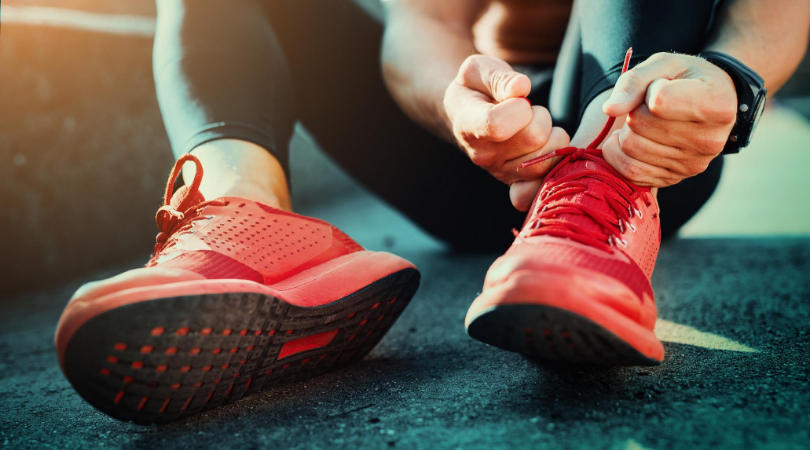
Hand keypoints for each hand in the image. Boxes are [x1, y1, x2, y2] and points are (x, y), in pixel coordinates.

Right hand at [444, 55, 569, 210]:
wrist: (468, 113)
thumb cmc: (475, 88)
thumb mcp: (478, 69)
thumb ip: (498, 77)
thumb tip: (521, 88)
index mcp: (468, 125)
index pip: (498, 125)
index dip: (519, 107)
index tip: (517, 97)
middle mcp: (482, 154)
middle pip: (533, 138)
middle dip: (541, 116)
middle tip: (529, 110)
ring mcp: (500, 172)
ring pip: (547, 159)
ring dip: (551, 137)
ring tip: (534, 126)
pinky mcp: (516, 182)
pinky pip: (541, 186)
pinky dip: (552, 168)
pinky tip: (545, 150)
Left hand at [601, 52, 737, 186]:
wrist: (708, 103)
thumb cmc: (684, 79)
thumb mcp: (663, 65)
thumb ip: (633, 82)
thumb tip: (609, 109)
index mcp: (717, 105)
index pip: (658, 101)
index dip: (649, 90)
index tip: (662, 86)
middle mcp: (710, 140)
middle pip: (640, 125)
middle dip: (635, 110)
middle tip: (648, 106)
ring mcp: (692, 165)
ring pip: (631, 148)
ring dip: (627, 131)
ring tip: (644, 121)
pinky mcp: (673, 179)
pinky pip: (630, 171)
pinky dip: (619, 153)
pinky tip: (631, 138)